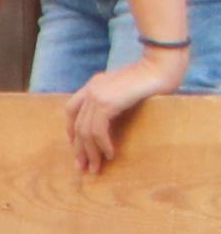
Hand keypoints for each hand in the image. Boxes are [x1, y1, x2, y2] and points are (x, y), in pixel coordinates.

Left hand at [62, 47, 186, 172]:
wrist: (162, 66)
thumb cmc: (153, 79)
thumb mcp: (126, 91)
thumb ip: (115, 102)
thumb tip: (112, 124)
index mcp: (94, 84)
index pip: (71, 110)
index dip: (71, 130)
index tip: (76, 147)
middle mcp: (91, 89)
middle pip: (77, 124)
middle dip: (79, 148)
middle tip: (82, 167)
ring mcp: (97, 95)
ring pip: (85, 131)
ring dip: (91, 152)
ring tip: (96, 168)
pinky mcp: (107, 103)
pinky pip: (98, 130)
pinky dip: (102, 145)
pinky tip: (110, 155)